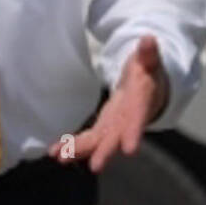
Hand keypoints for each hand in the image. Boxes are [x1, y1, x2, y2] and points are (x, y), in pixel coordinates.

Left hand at [48, 35, 168, 172]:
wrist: (148, 89)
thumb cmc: (148, 74)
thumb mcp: (149, 61)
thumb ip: (148, 53)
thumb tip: (148, 39)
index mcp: (141, 102)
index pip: (138, 118)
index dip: (134, 132)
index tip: (130, 149)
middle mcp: (128, 120)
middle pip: (117, 137)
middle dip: (105, 150)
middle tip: (95, 165)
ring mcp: (114, 126)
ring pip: (98, 141)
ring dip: (80, 150)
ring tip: (61, 158)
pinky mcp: (103, 128)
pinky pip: (88, 139)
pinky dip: (73, 146)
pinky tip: (56, 153)